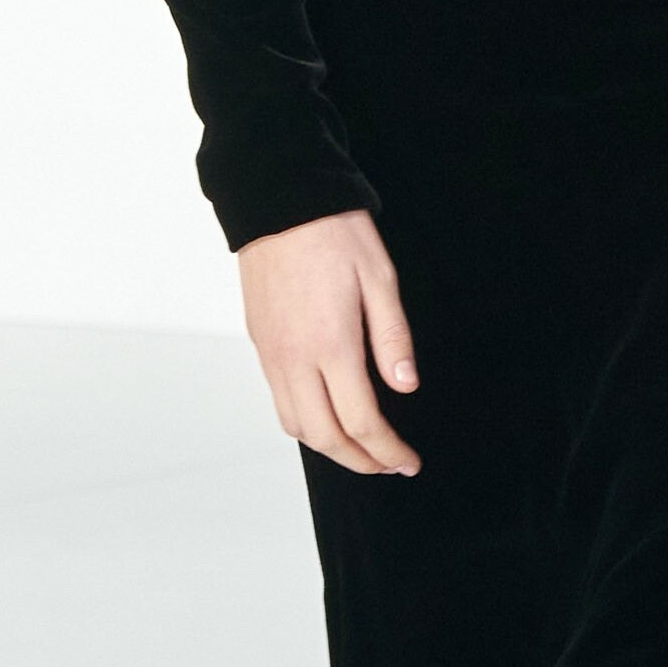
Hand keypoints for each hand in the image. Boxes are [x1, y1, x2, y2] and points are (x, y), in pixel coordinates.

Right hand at [236, 208, 420, 476]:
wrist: (279, 203)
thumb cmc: (333, 233)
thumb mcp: (380, 279)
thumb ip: (392, 339)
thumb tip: (404, 387)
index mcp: (331, 344)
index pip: (361, 421)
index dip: (387, 450)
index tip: (408, 461)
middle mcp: (294, 357)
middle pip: (325, 437)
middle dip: (360, 461)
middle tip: (389, 464)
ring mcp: (271, 354)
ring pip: (296, 425)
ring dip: (329, 447)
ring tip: (361, 447)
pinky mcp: (260, 344)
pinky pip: (279, 401)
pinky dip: (305, 423)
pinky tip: (329, 415)